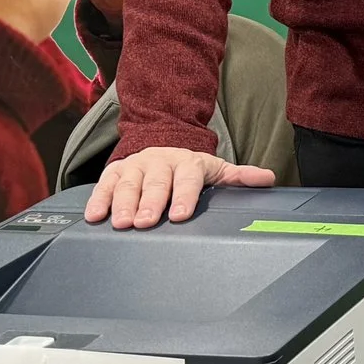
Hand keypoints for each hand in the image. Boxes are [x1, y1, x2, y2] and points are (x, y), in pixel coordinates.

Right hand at [84, 146, 276, 228]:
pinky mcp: (114, 171)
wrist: (160, 140)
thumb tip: (268, 179)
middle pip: (154, 183)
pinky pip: (104, 185)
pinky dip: (98, 200)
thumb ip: (239, 177)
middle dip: (149, 203)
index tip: (179, 215)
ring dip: (123, 204)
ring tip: (121, 223)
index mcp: (187, 163)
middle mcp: (159, 162)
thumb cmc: (189, 167)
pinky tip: (95, 216)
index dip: (183, 197)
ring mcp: (135, 166)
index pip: (187, 179)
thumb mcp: (215, 169)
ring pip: (128, 184)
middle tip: (144, 223)